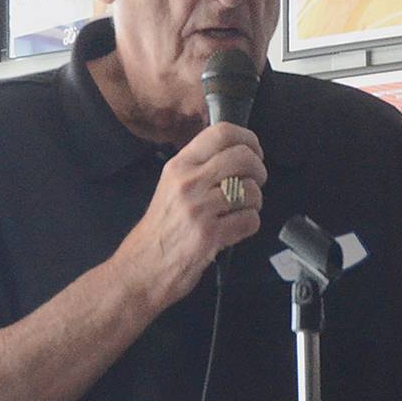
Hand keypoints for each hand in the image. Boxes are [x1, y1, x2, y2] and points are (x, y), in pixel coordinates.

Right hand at [111, 122, 266, 308]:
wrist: (142, 267)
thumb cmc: (160, 229)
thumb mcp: (170, 186)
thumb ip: (198, 168)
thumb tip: (236, 153)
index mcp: (179, 166)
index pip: (221, 133)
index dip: (248, 138)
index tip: (255, 151)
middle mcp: (188, 182)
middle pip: (242, 158)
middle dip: (259, 170)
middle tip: (256, 182)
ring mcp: (199, 209)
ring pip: (251, 190)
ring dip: (255, 202)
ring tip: (240, 210)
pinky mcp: (210, 236)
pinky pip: (250, 220)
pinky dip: (249, 224)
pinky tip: (235, 229)